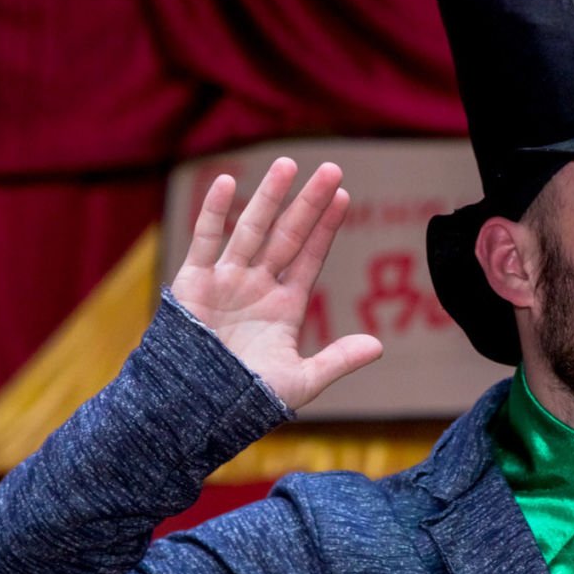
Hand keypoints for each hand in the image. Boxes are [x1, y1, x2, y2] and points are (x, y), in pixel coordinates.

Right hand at [171, 157, 383, 409]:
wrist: (195, 410)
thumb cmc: (247, 400)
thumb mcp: (300, 381)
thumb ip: (338, 360)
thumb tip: (379, 346)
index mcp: (284, 306)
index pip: (310, 256)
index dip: (326, 227)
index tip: (344, 196)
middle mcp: (257, 286)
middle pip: (287, 235)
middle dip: (308, 203)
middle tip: (331, 169)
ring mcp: (226, 281)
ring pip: (251, 230)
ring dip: (269, 198)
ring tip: (288, 163)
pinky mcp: (194, 282)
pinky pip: (205, 241)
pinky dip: (214, 212)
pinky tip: (228, 181)